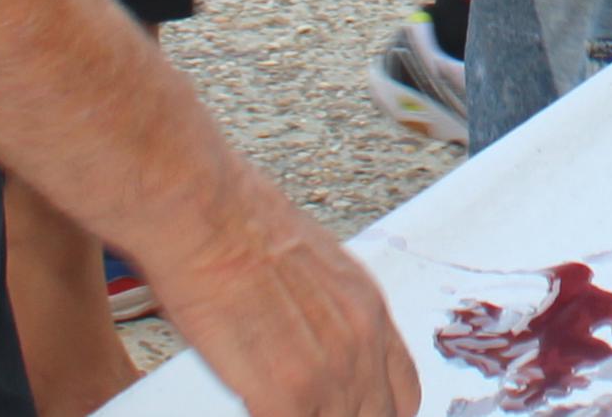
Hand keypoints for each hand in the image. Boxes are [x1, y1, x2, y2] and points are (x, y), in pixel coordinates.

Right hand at [146, 182, 419, 416]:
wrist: (209, 214)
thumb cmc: (243, 225)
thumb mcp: (315, 267)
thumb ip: (331, 317)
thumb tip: (317, 345)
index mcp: (369, 312)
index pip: (402, 394)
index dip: (378, 411)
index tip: (355, 412)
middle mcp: (360, 344)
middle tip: (310, 408)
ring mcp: (327, 373)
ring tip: (280, 405)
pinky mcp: (285, 393)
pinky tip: (257, 406)